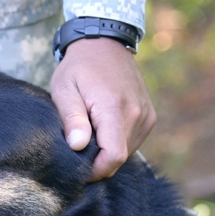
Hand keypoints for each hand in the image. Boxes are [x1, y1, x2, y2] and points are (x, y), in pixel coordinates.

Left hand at [50, 37, 155, 180]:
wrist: (105, 44)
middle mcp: (137, 114)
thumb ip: (71, 118)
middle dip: (97, 161)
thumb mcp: (64, 90)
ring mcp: (147, 116)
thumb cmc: (79, 68)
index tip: (77, 169)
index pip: (113, 157)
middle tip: (77, 145)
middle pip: (119, 158)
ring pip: (126, 152)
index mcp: (115, 108)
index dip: (95, 171)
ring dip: (106, 151)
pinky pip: (132, 142)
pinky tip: (101, 127)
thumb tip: (77, 146)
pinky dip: (116, 142)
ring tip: (89, 130)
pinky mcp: (149, 117)